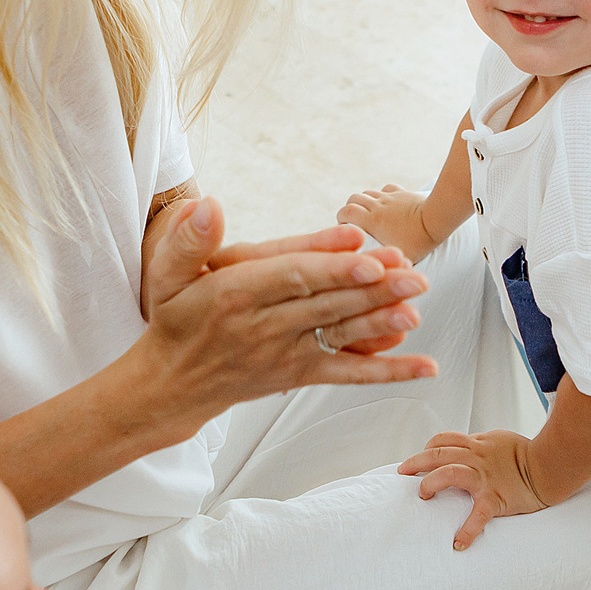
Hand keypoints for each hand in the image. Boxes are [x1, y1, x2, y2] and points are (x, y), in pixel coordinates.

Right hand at [132, 199, 439, 425]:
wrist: (171, 385)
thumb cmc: (174, 319)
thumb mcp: (164, 275)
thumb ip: (186, 240)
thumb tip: (207, 204)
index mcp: (234, 295)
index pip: (290, 276)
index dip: (328, 265)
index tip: (363, 253)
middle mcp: (264, 327)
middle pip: (325, 304)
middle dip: (370, 288)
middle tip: (410, 271)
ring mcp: (286, 354)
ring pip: (340, 335)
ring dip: (382, 323)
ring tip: (417, 308)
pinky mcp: (301, 374)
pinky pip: (348, 373)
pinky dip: (388, 370)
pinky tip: (426, 367)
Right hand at [338, 184, 437, 264]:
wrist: (437, 221)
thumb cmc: (418, 243)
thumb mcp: (395, 261)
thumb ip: (379, 263)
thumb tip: (369, 274)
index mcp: (371, 221)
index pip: (345, 212)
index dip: (341, 219)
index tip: (345, 230)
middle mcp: (377, 206)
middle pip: (354, 199)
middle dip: (351, 209)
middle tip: (355, 224)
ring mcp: (391, 197)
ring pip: (369, 193)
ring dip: (365, 202)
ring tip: (370, 215)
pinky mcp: (403, 193)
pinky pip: (387, 189)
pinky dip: (383, 195)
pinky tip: (388, 204)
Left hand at [400, 429, 546, 549]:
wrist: (551, 466)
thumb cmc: (527, 453)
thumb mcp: (500, 439)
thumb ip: (480, 444)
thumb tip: (466, 447)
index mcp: (477, 444)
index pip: (444, 440)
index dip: (427, 448)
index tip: (419, 459)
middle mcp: (477, 458)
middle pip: (438, 454)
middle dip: (416, 462)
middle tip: (403, 473)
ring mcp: (485, 478)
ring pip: (449, 474)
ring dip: (431, 484)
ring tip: (424, 496)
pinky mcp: (495, 498)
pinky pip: (478, 516)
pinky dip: (467, 531)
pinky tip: (459, 544)